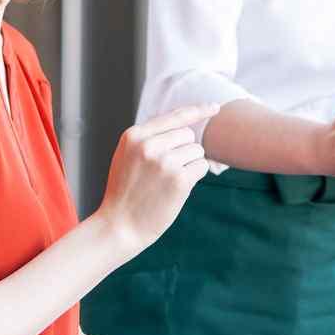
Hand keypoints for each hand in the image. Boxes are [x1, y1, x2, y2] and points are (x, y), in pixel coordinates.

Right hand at [98, 103, 220, 251]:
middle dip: (185, 150)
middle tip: (167, 171)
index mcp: (134, 136)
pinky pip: (202, 167)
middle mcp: (148, 145)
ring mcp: (164, 161)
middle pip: (188, 134)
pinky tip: (177, 189)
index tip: (215, 107)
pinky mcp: (179, 179)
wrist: (119, 226)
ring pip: (197, 151)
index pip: (173, 116)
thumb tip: (183, 124)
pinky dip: (195, 176)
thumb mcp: (127, 157)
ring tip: (168, 182)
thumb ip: (149, 138)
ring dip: (190, 164)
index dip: (197, 111)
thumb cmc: (125, 192)